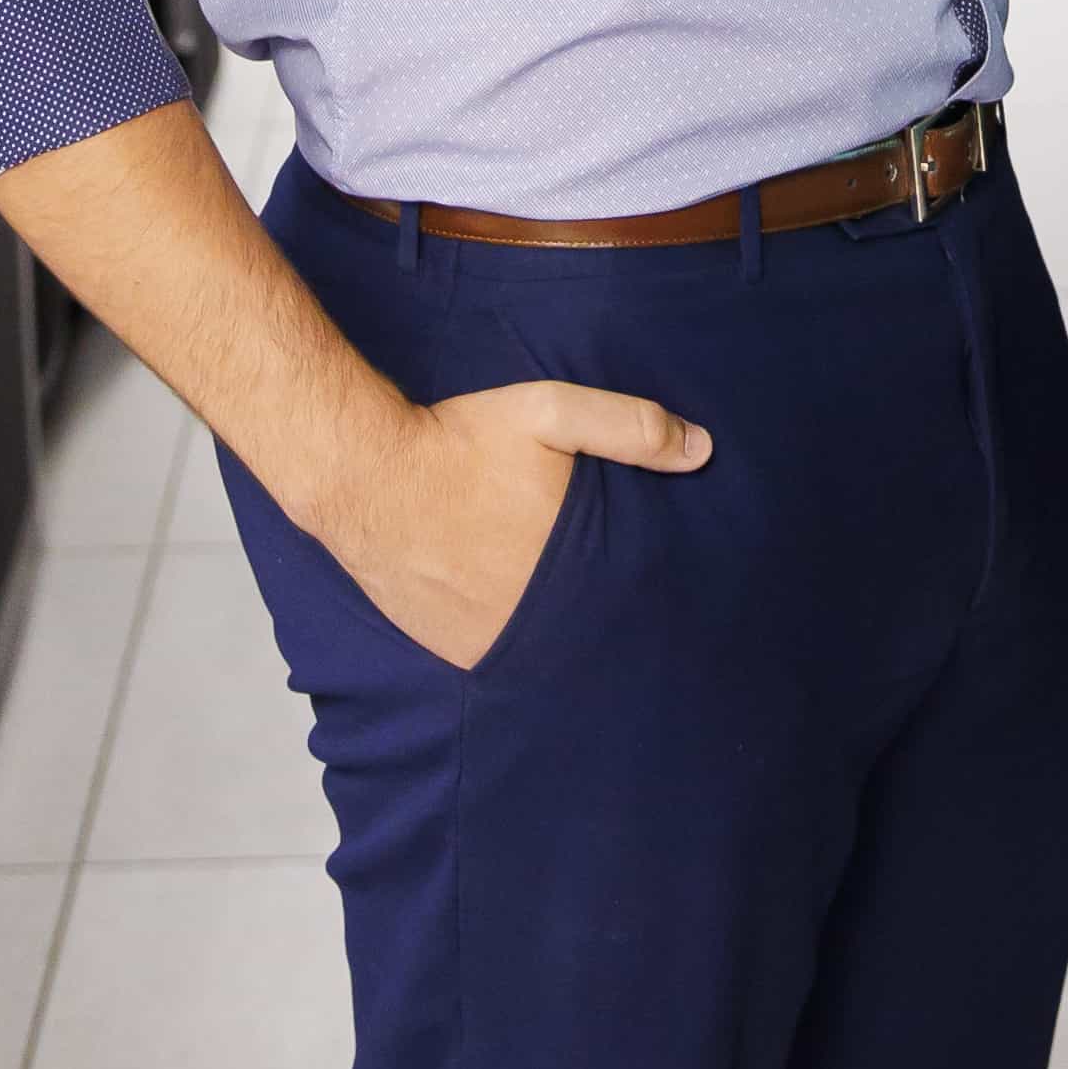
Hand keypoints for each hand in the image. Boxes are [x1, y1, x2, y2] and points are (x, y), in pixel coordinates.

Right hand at [312, 380, 711, 669]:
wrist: (365, 474)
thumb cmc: (461, 441)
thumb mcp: (550, 413)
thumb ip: (629, 428)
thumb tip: (702, 449)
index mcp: (569, 566)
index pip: (632, 600)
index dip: (649, 594)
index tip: (664, 590)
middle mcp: (533, 617)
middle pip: (591, 628)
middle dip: (603, 612)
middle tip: (605, 590)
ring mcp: (489, 641)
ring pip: (546, 648)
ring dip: (559, 630)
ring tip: (564, 604)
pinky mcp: (453, 649)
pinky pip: (501, 655)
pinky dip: (513, 638)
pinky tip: (515, 610)